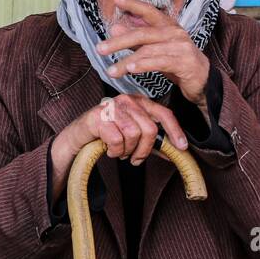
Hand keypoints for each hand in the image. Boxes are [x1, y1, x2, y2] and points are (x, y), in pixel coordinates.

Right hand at [65, 93, 188, 165]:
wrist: (78, 136)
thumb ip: (152, 141)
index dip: (175, 131)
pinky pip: (117, 140)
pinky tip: (109, 149)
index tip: (182, 147)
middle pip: (149, 129)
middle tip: (135, 158)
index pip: (164, 114)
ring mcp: (113, 107)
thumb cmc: (106, 135)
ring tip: (119, 152)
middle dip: (144, 149)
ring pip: (134, 134)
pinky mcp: (99, 116)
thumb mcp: (132, 135)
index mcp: (139, 102)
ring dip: (127, 150)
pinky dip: (115, 151)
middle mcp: (127, 100)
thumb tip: (175, 152)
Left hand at [94, 0, 209, 105]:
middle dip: (119, 42)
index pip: (149, 11)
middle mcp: (175, 33)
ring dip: (127, 62)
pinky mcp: (185, 62)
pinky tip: (130, 70)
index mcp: (167, 26)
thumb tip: (114, 28)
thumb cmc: (176, 62)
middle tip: (99, 49)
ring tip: (110, 71)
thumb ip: (135, 40)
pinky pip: (160, 62)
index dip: (133, 4)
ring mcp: (181, 47)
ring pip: (148, 51)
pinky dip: (144, 65)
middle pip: (142, 34)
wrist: (202, 79)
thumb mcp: (153, 49)